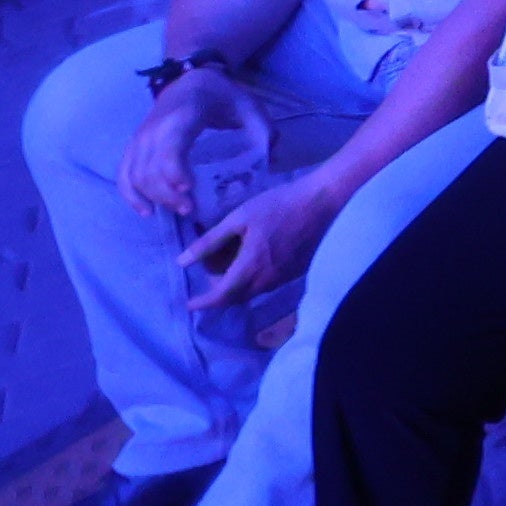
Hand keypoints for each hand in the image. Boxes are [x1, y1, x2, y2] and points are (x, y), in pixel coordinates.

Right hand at [118, 63, 263, 219]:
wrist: (189, 79)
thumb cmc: (220, 95)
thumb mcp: (247, 105)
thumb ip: (263, 130)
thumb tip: (273, 162)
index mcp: (181, 118)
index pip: (169, 150)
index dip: (174, 173)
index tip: (188, 191)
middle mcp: (154, 130)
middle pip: (149, 169)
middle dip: (168, 195)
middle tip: (192, 210)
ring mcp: (140, 138)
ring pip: (135, 175)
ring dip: (153, 198)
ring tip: (179, 211)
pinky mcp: (134, 146)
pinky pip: (124, 173)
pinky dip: (131, 194)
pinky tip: (146, 211)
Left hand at [181, 163, 343, 308]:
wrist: (323, 202)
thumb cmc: (279, 205)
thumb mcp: (239, 217)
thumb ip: (210, 241)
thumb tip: (182, 261)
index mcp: (250, 266)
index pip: (220, 295)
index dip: (202, 302)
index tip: (189, 303)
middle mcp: (267, 279)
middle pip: (236, 298)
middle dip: (218, 292)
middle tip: (208, 275)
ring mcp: (283, 277)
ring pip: (252, 291)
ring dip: (236, 286)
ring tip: (228, 265)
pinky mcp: (295, 271)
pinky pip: (267, 284)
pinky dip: (253, 280)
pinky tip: (253, 260)